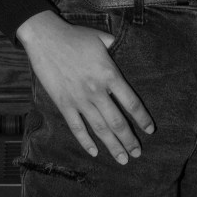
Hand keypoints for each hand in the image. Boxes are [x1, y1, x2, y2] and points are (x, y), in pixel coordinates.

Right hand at [16, 10, 154, 164]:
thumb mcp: (101, 38)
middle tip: (138, 153)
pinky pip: (76, 127)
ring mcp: (79, 99)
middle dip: (129, 140)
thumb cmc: (75, 36)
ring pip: (100, 129)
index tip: (150, 130)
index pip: (131, 102)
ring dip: (112, 146)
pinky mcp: (63, 103)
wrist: (46, 37)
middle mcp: (97, 91)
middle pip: (118, 122)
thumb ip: (115, 47)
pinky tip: (94, 152)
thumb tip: (123, 48)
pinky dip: (85, 141)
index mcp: (110, 74)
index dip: (142, 119)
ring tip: (123, 160)